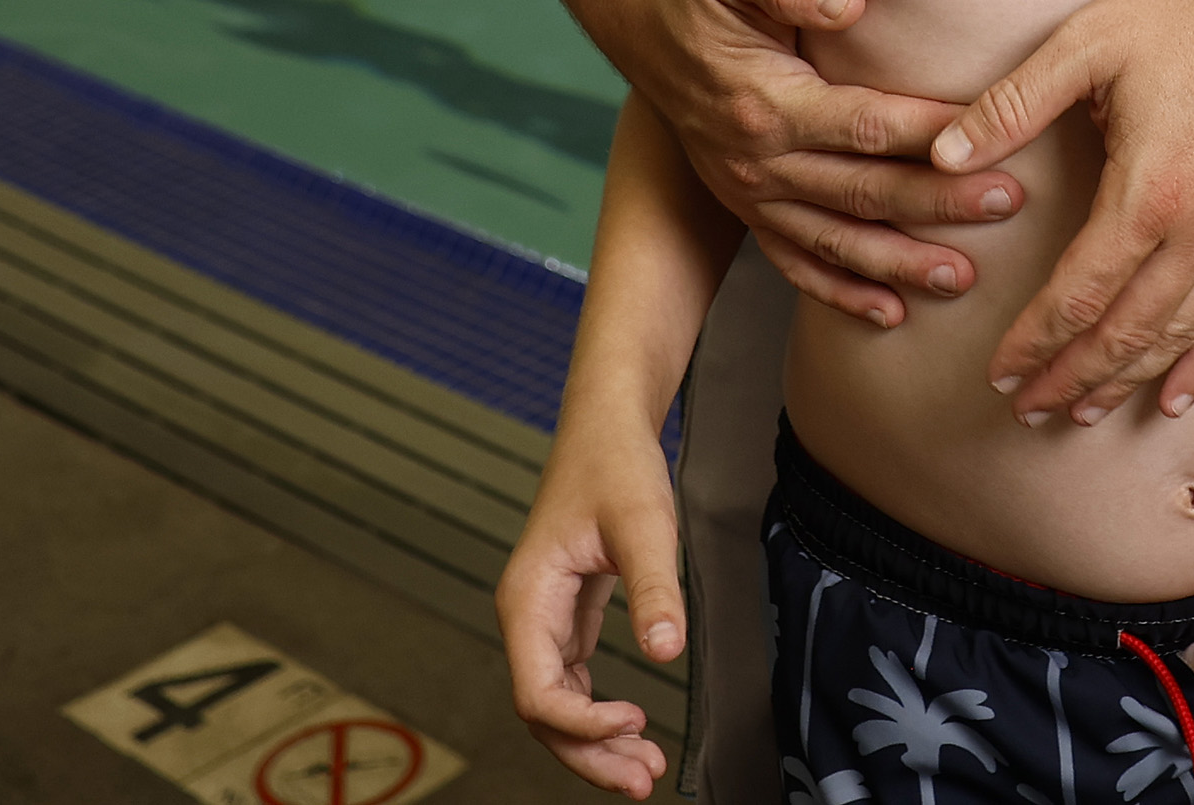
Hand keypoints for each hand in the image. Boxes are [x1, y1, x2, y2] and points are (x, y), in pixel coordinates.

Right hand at [498, 439, 683, 796]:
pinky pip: (574, 682)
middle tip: (642, 779)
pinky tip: (632, 726)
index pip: (538, 693)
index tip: (635, 722)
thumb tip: (665, 651)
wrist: (609, 424)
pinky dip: (599, 711)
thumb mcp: (644, 522)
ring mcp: (546, 619)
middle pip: (544, 713)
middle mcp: (528, 616)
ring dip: (595, 741)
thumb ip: (653, 587)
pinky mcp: (570, 616)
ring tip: (644, 767)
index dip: (582, 724)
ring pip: (559, 703)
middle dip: (588, 753)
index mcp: (528, 600)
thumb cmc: (615, 464)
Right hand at [615, 0, 1022, 321]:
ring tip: (966, 279)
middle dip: (940, 202)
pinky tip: (890, 315)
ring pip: (837, 240)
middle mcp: (757, 159)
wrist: (636, 21)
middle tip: (1011, 202)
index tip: (993, 135)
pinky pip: (795, 261)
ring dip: (902, 264)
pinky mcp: (745, 206)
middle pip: (864, 191)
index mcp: (765, 101)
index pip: (865, 125)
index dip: (932, 133)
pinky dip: (841, 292)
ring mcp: (749, 191)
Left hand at [937, 0, 1193, 422]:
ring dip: (1127, 379)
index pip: (1078, 294)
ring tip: (1084, 408)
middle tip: (1030, 408)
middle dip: (1071, 376)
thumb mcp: (1090, 42)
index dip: (1035, 341)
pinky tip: (1179, 394)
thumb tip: (945, 153)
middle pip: (1125, 333)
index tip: (1002, 372)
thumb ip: (1014, 103)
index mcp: (1147, 195)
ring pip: (1179, 336)